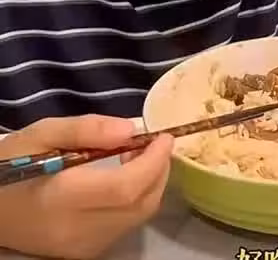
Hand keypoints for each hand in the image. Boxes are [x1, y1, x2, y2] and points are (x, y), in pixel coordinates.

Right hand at [0, 114, 173, 258]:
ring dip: (150, 185)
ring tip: (137, 157)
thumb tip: (130, 129)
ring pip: (137, 218)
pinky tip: (125, 179)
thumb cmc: (13, 164)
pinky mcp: (84, 253)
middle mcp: (77, 230)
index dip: (154, 161)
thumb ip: (86, 129)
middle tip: (155, 144)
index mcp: (63, 198)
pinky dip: (137, 201)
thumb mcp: (42, 133)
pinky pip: (125, 226)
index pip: (126, 187)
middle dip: (158, 171)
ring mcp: (82, 247)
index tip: (164, 136)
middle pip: (140, 205)